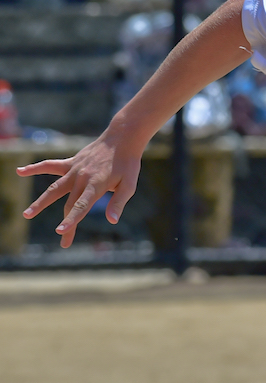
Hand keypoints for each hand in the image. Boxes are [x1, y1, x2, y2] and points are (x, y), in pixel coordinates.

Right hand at [17, 133, 141, 247]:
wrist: (122, 139)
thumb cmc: (128, 164)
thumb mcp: (129, 184)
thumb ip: (118, 202)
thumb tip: (112, 220)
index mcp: (96, 185)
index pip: (81, 206)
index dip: (72, 220)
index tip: (61, 232)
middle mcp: (81, 178)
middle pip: (70, 204)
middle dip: (66, 224)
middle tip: (64, 243)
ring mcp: (74, 170)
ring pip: (54, 189)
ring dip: (40, 202)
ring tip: (26, 215)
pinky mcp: (70, 163)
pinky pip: (50, 166)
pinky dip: (35, 168)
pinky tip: (20, 171)